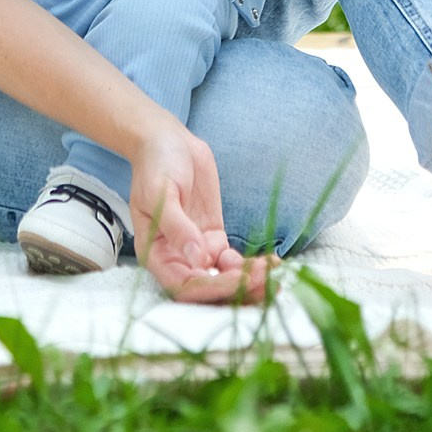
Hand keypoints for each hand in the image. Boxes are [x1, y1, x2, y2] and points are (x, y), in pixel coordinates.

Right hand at [128, 121, 274, 304]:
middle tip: (266, 283)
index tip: (239, 280)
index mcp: (157, 254)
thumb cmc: (156, 165)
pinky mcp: (214, 238)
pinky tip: (270, 261)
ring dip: (249, 282)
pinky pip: (234, 262)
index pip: (184, 285)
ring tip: (274, 276)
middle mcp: (177, 259)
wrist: (169, 142)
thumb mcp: (160, 193)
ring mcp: (198, 250)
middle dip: (237, 290)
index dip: (212, 288)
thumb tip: (197, 258)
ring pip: (224, 278)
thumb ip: (178, 228)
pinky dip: (251, 266)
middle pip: (208, 288)